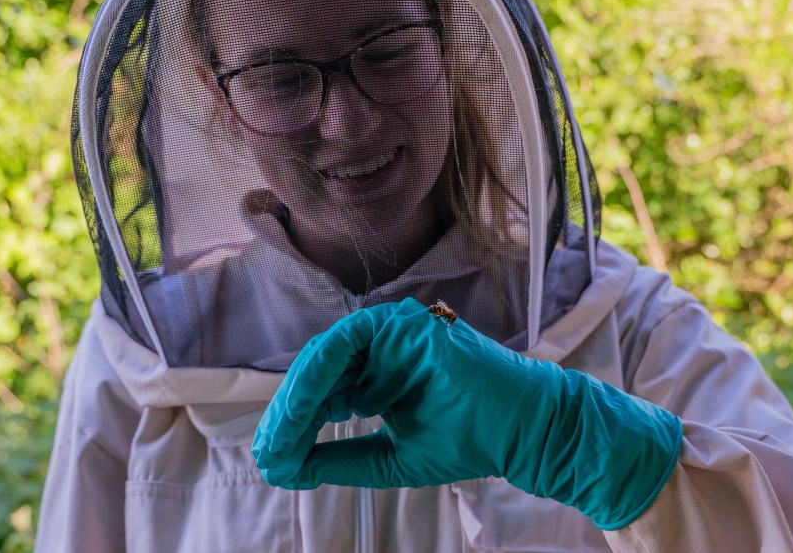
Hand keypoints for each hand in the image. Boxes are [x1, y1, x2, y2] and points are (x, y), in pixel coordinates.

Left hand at [251, 297, 681, 529]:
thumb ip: (341, 459)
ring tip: (282, 434)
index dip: (293, 427)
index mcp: (377, 379)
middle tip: (269, 452)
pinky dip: (320, 369)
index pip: (323, 398)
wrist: (523, 428)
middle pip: (318, 377)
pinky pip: (347, 341)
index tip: (273, 460)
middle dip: (289, 415)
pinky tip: (304, 402)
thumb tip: (287, 467)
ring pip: (326, 358)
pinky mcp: (404, 326)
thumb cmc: (470, 438)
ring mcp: (391, 335)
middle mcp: (379, 352)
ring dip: (299, 396)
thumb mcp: (392, 458)